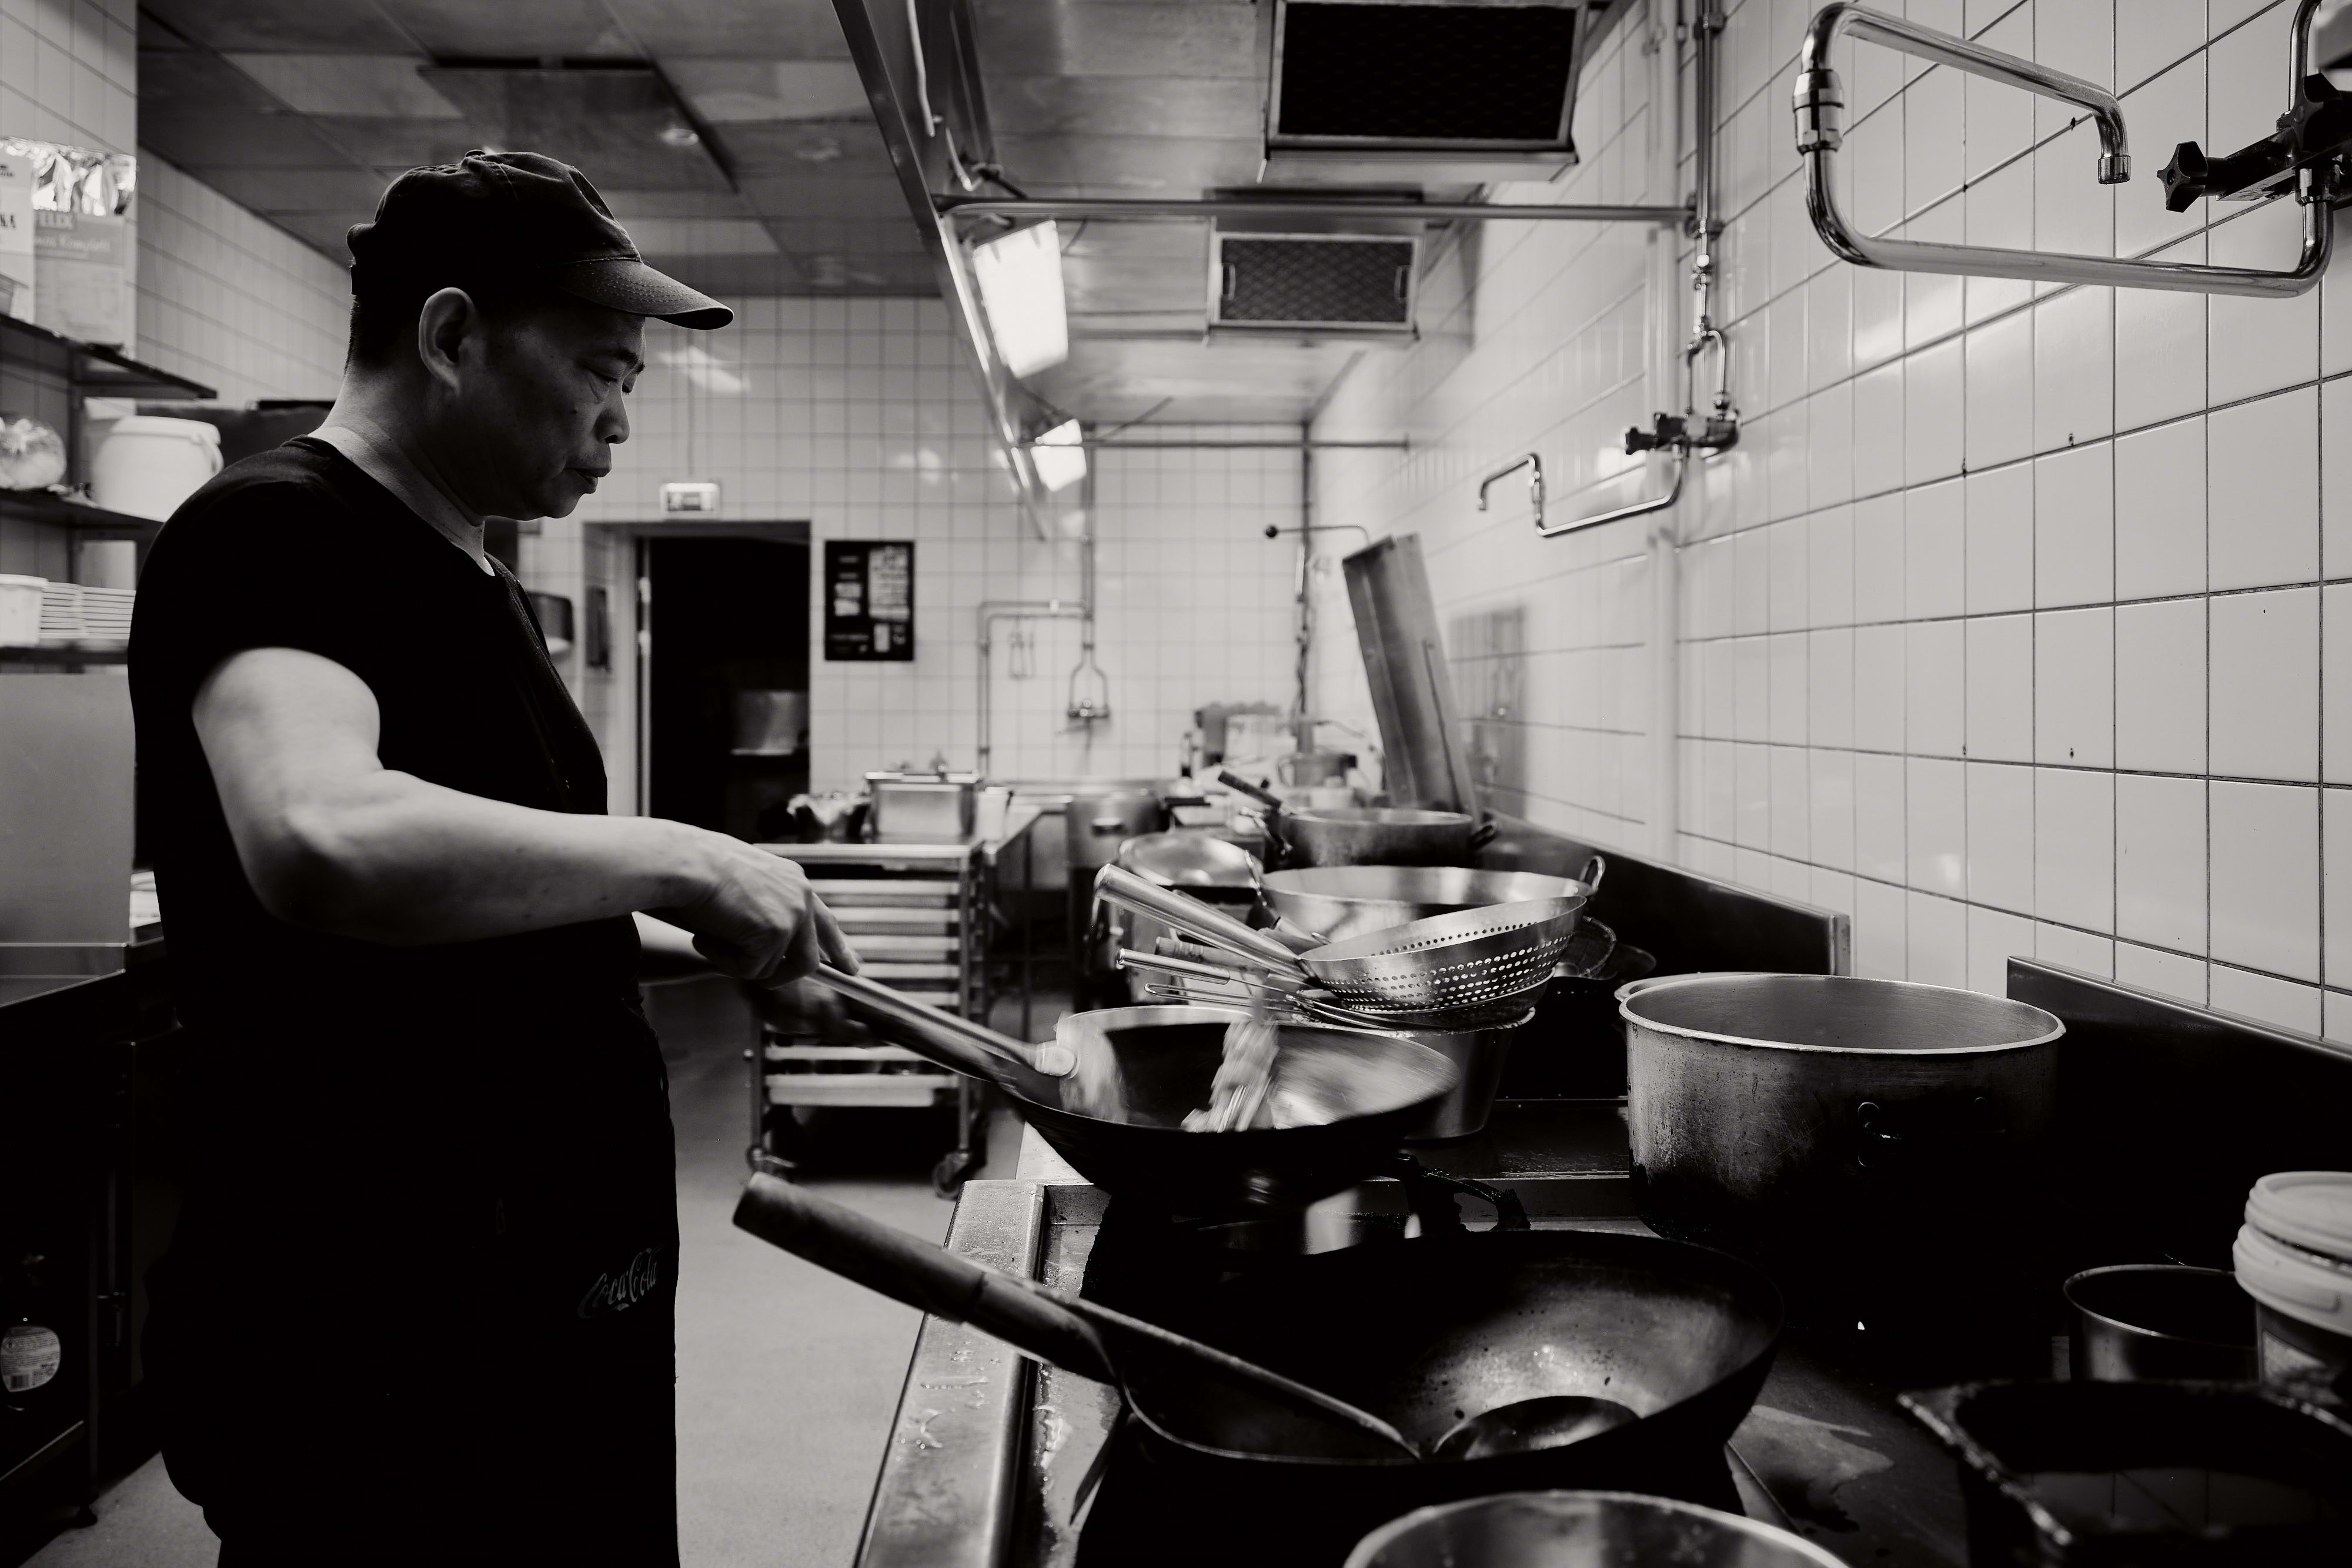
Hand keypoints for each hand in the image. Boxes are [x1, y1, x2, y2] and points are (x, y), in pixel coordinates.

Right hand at [655, 834, 859, 985]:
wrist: (684, 862)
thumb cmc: (698, 869)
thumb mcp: (742, 885)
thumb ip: (763, 910)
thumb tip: (764, 945)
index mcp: (794, 881)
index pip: (824, 921)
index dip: (837, 947)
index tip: (852, 966)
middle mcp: (801, 896)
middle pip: (810, 957)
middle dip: (789, 976)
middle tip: (769, 983)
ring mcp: (791, 917)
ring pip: (774, 969)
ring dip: (739, 962)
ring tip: (712, 936)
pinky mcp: (775, 935)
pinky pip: (750, 971)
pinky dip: (724, 961)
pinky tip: (707, 936)